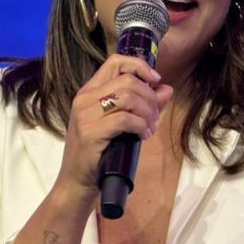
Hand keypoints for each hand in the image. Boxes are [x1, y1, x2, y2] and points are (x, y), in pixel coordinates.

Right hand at [55, 54, 173, 200]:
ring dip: (147, 112)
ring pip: (127, 97)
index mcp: (89, 91)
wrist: (77, 181)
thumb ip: (144, 105)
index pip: (115, 62)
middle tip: (155, 116)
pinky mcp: (90, 132)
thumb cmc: (99, 152)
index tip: (155, 81)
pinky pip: (124, 120)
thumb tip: (167, 89)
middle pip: (127, 81)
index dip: (139, 66)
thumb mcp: (122, 124)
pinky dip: (140, 126)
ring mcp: (85, 115)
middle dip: (149, 97)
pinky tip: (143, 135)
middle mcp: (84, 98)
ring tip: (150, 127)